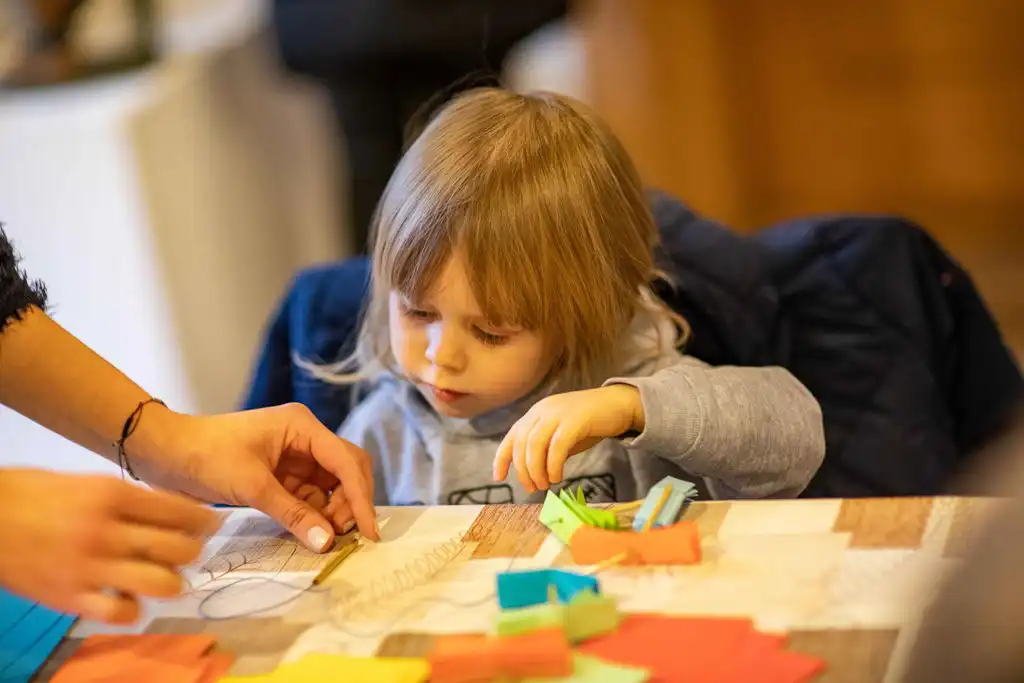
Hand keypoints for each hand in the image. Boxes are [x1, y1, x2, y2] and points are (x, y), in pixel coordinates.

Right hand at [0, 468, 220, 623]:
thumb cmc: (34, 494)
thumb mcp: (87, 482)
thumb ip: (127, 498)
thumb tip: (171, 509)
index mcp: (111, 494)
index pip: (178, 510)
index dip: (204, 519)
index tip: (213, 523)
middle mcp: (106, 530)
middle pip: (179, 548)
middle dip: (194, 550)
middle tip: (191, 551)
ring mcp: (89, 567)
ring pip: (160, 583)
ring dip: (172, 582)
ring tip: (168, 578)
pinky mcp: (70, 597)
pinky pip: (121, 613)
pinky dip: (133, 609)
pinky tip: (130, 600)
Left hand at [132, 403, 378, 551]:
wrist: (162, 453)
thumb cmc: (204, 456)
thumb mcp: (251, 486)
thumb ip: (293, 513)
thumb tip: (327, 542)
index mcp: (302, 426)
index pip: (346, 461)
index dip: (361, 497)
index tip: (369, 532)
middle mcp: (305, 438)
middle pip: (347, 470)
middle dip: (351, 503)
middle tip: (346, 535)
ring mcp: (294, 456)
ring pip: (331, 486)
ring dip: (333, 512)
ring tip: (324, 537)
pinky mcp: (281, 474)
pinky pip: (310, 496)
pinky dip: (314, 514)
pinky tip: (309, 531)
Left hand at [492, 385, 642, 491]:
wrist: (619, 405)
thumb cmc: (590, 423)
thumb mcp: (562, 434)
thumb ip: (546, 448)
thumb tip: (533, 473)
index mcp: (536, 412)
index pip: (512, 435)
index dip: (502, 457)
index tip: (498, 478)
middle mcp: (543, 410)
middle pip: (521, 443)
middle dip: (523, 470)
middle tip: (531, 488)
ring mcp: (558, 413)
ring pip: (535, 445)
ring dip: (536, 469)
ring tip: (544, 485)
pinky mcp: (575, 420)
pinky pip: (557, 446)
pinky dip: (553, 465)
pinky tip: (557, 477)